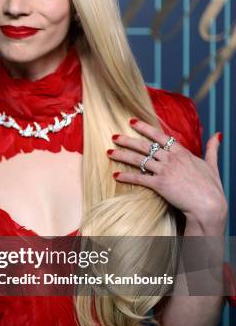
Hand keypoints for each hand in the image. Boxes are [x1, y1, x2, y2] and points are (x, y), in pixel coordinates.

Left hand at [107, 119, 227, 224]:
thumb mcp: (212, 164)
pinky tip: (116, 175)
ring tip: (109, 152)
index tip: (132, 122)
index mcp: (182, 152)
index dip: (145, 127)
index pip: (160, 136)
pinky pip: (139, 178)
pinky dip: (127, 177)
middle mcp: (171, 159)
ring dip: (122, 156)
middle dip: (127, 140)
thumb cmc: (211, 187)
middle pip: (145, 146)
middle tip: (114, 136)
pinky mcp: (160, 184)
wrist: (209, 204)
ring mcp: (165, 171)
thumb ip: (212, 148)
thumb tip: (217, 134)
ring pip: (139, 160)